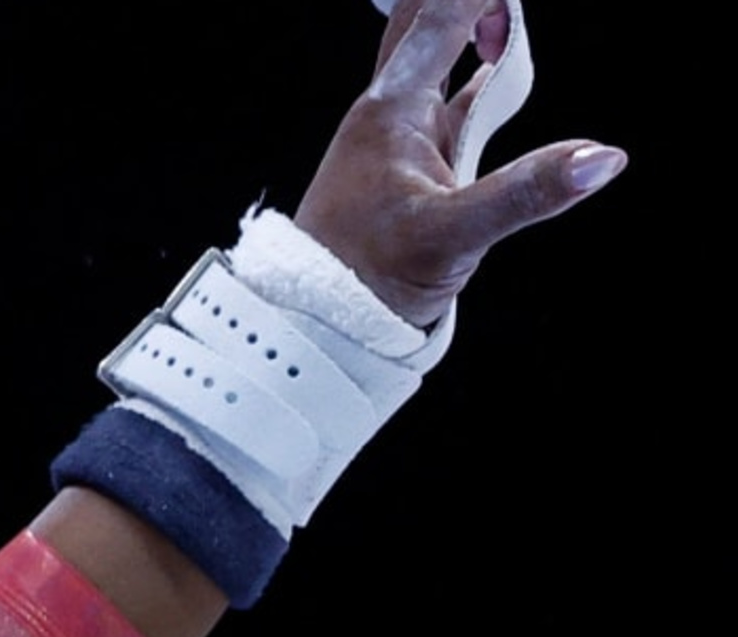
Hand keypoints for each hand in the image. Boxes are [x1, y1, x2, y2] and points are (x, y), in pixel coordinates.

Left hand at [296, 0, 623, 326]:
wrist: (319, 322)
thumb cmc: (364, 279)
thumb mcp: (453, 237)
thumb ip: (526, 193)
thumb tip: (601, 157)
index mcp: (391, 111)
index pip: (440, 18)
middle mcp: (391, 111)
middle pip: (428, 22)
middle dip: (467, 3)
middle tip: (507, 10)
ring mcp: (403, 134)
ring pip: (440, 57)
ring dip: (477, 31)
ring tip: (510, 24)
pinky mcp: (415, 162)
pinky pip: (453, 99)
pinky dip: (482, 77)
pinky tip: (501, 67)